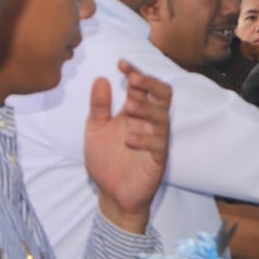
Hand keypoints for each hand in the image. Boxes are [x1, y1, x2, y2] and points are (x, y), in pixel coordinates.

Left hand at [86, 61, 172, 233]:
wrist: (111, 194)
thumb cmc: (105, 160)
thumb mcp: (95, 129)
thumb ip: (99, 106)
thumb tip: (101, 78)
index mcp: (134, 112)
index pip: (141, 86)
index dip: (134, 72)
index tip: (121, 64)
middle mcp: (147, 122)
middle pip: (162, 95)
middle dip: (151, 83)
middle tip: (135, 79)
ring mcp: (155, 140)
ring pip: (162, 117)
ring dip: (148, 109)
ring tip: (130, 107)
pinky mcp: (157, 159)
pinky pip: (158, 144)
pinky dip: (145, 139)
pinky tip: (129, 140)